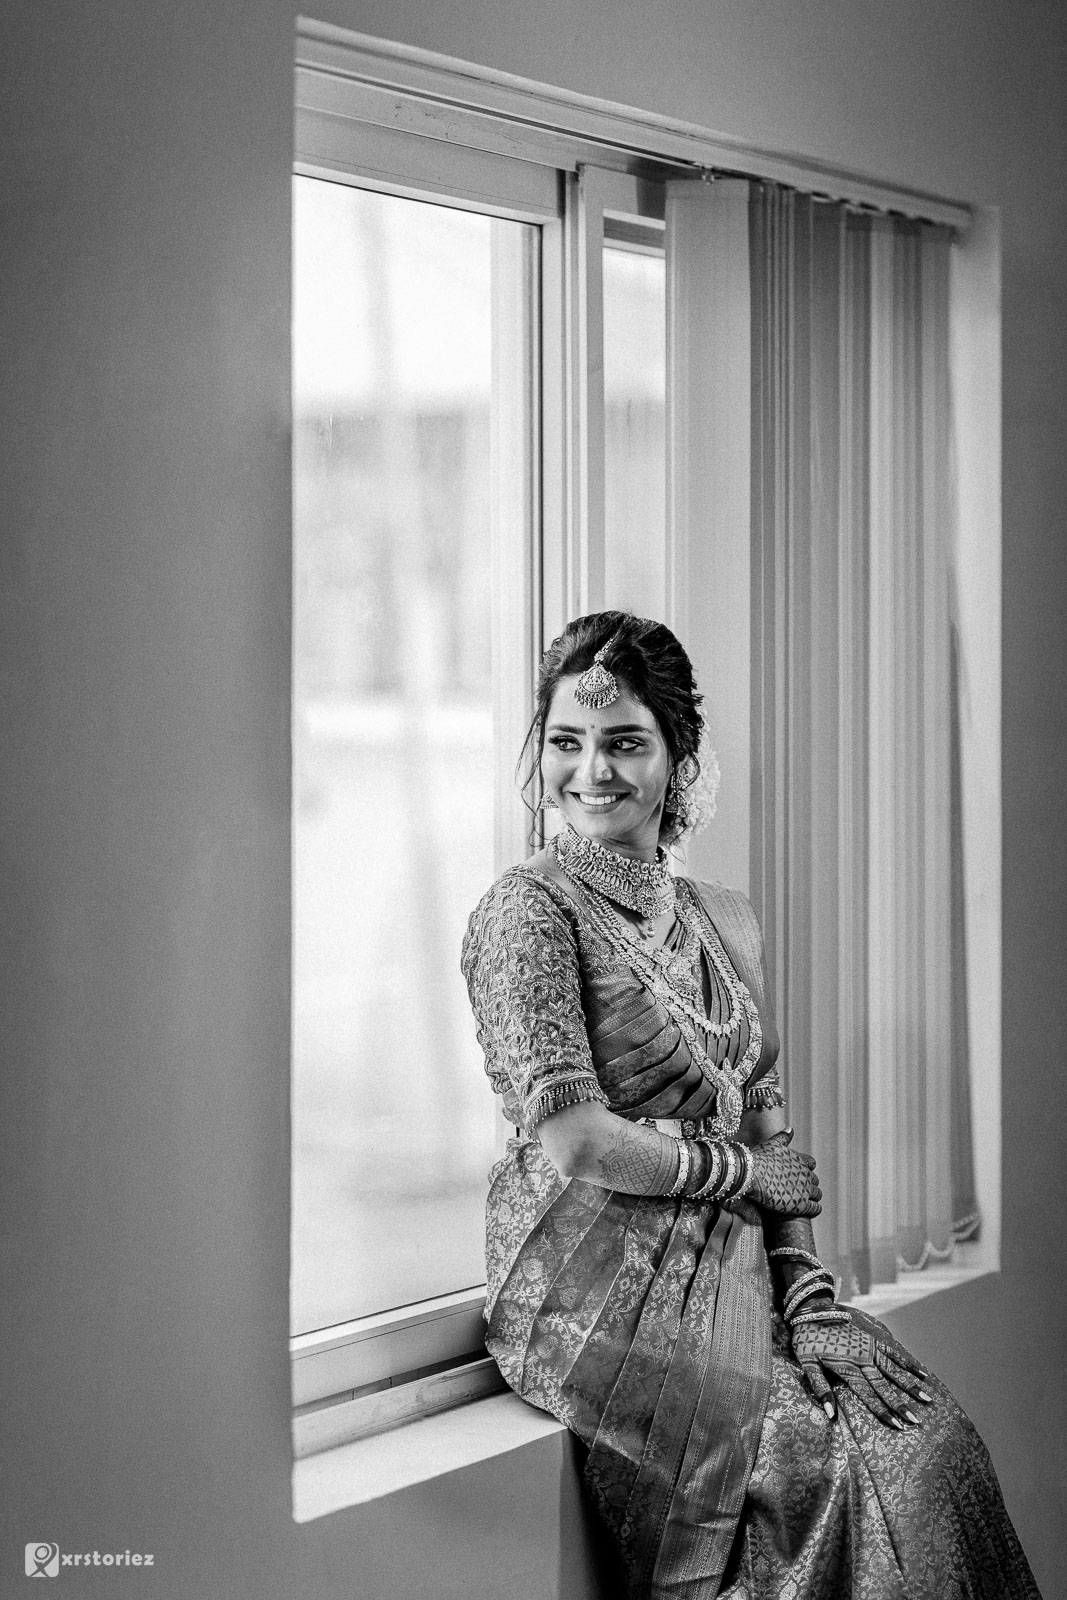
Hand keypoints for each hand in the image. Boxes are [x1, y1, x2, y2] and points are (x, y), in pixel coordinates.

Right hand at [746, 1134, 821, 1216]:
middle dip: (808, 1183)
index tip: (798, 1174)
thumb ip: (783, 1137)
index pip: (811, 1164)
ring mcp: (805, 1189)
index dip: (806, 1169)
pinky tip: (809, 1210)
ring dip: (813, 1196)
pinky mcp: (801, 1204)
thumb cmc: (758, 1159)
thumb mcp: (771, 1144)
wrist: (750, 1175)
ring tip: (805, 1200)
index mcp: (800, 1159)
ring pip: (817, 1194)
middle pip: (814, 1180)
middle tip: (799, 1189)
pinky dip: (815, 1208)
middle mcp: (805, 1173)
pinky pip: (816, 1208)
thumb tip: (791, 1128)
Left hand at [789, 1304, 933, 1427]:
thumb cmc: (806, 1339)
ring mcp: (869, 1347)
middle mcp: (862, 1358)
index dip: (882, 1410)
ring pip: (893, 1369)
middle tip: (916, 1420)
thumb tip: (831, 1415)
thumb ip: (821, 1388)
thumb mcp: (806, 1364)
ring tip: (926, 1398)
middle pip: (884, 1385)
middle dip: (900, 1403)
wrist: (810, 1308)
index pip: (868, 1394)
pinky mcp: (872, 1336)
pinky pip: (893, 1350)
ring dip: (910, 1385)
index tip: (897, 1425)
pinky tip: (922, 1372)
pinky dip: (907, 1362)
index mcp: (847, 1367)